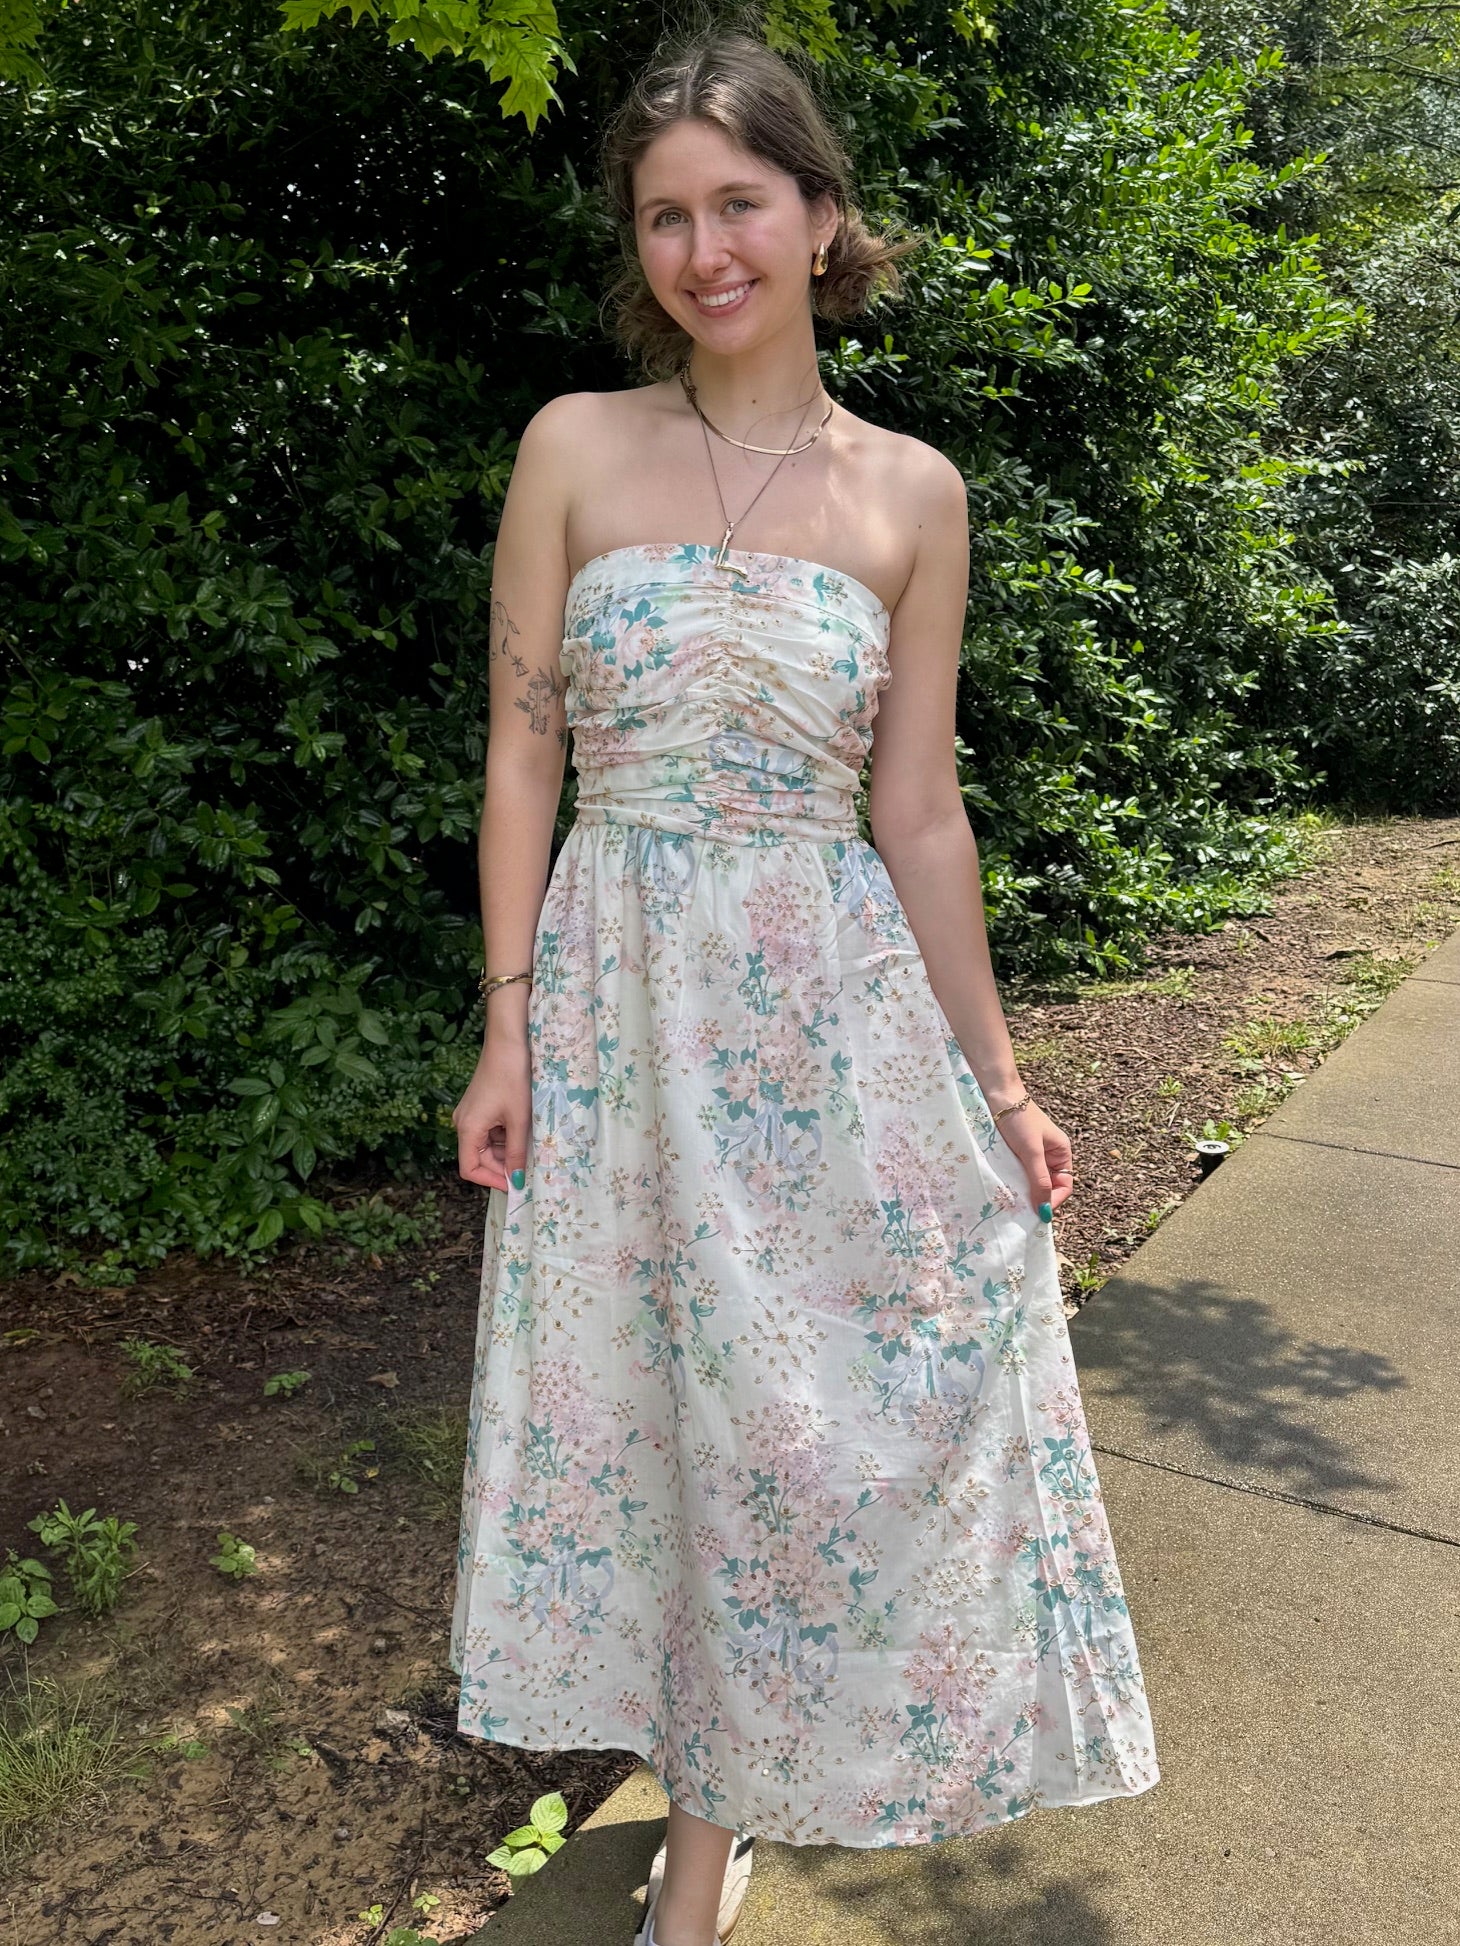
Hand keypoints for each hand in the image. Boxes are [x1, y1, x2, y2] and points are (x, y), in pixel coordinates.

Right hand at [452, 1040, 530, 1191]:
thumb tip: (516, 1181)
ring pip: (486, 1145)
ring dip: (506, 1150)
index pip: (470, 1169)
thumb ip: (517, 1153)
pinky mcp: (478, 1107)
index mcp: (467, 1129)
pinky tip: (523, 1131)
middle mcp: (463, 1123)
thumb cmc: (513, 1079)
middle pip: (479, 1158)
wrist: (508, 1044)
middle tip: (529, 1168)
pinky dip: (505, 1136)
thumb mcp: (519, 1120)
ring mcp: (470, 1115)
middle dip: (503, 1165)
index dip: (491, 1180)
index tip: (514, 1185)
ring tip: (530, 1147)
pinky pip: (489, 1131)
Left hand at [991, 1098, 1074, 1217]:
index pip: (1064, 1185)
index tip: (1039, 1212)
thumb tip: (1045, 1211)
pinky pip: (1017, 1174)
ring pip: (1031, 1182)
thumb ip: (1039, 1180)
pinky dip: (1012, 1183)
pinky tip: (1004, 1189)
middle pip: (1047, 1186)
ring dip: (1023, 1192)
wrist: (996, 1094)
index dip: (1054, 1200)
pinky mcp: (1014, 1154)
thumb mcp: (1032, 1152)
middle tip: (1022, 1212)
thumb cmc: (1020, 1119)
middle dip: (1038, 1198)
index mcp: (1061, 1152)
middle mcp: (1048, 1156)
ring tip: (1012, 1202)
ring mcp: (1030, 1155)